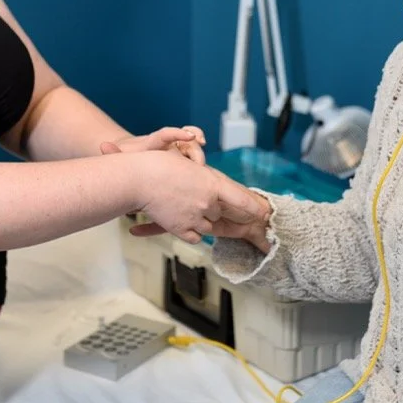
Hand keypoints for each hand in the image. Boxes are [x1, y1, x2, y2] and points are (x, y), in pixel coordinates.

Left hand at [99, 125, 205, 163]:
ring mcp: (177, 153)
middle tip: (198, 158)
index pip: (165, 135)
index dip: (177, 133)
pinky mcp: (182, 163)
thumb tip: (102, 146)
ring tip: (203, 165)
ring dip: (200, 154)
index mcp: (154, 142)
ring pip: (194, 150)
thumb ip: (114, 153)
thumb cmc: (129, 159)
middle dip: (193, 148)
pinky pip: (195, 161)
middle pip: (185, 143)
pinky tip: (206, 175)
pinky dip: (201, 166)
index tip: (188, 136)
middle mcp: (169, 145)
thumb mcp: (122, 158)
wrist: (134, 158)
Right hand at [126, 153, 268, 248]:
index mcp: (212, 184)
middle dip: (211, 207)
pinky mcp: (181, 230)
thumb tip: (211, 186)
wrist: (138, 179)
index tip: (265, 213)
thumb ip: (204, 178)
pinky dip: (192, 232)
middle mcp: (207, 203)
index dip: (253, 207)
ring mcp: (194, 218)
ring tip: (184, 206)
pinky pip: (196, 237)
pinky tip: (183, 222)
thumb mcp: (189, 165)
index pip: (240, 199)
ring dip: (201, 219)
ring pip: (208, 226)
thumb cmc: (160, 166)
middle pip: (219, 211)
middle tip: (196, 198)